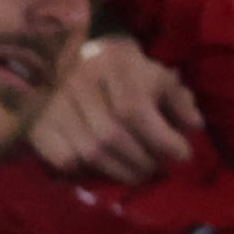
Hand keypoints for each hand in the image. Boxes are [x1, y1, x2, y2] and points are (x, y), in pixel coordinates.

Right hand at [28, 34, 201, 184]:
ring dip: (120, 171)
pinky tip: (104, 170)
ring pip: (89, 152)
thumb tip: (194, 126)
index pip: (136, 110)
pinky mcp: (39, 124)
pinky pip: (63, 159)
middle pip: (112, 135)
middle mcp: (81, 84)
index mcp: (115, 66)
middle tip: (159, 170)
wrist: (72, 59)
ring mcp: (55, 105)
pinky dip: (87, 171)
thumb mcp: (155, 76)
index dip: (161, 137)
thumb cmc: (123, 73)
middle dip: (142, 159)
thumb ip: (178, 99)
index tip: (183, 154)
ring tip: (138, 175)